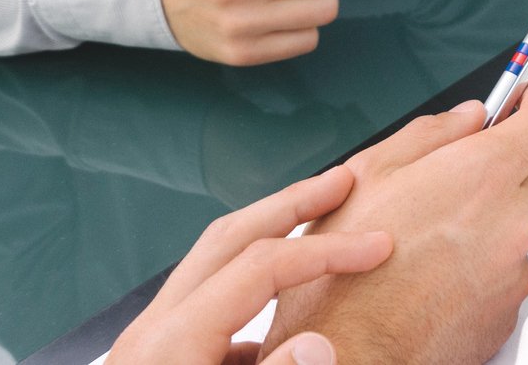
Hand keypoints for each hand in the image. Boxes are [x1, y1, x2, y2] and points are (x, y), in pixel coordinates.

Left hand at [109, 163, 390, 364]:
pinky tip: (288, 319)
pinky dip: (250, 296)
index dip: (327, 251)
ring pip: (211, 268)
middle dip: (288, 205)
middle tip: (341, 181)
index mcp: (170, 345)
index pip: (260, 267)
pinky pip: (206, 311)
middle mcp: (152, 335)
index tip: (378, 246)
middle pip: (226, 239)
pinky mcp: (158, 362)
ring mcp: (149, 348)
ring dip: (268, 239)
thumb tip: (320, 344)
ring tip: (317, 226)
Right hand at [265, 81, 527, 364]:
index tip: (526, 97)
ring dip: (490, 215)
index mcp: (482, 177)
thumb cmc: (344, 275)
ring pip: (518, 222)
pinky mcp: (508, 311)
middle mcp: (511, 222)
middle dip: (506, 160)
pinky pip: (507, 268)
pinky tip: (436, 272)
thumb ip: (430, 133)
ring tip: (431, 235)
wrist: (350, 354)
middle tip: (460, 169)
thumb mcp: (369, 175)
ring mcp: (514, 271)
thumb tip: (468, 117)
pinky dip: (483, 261)